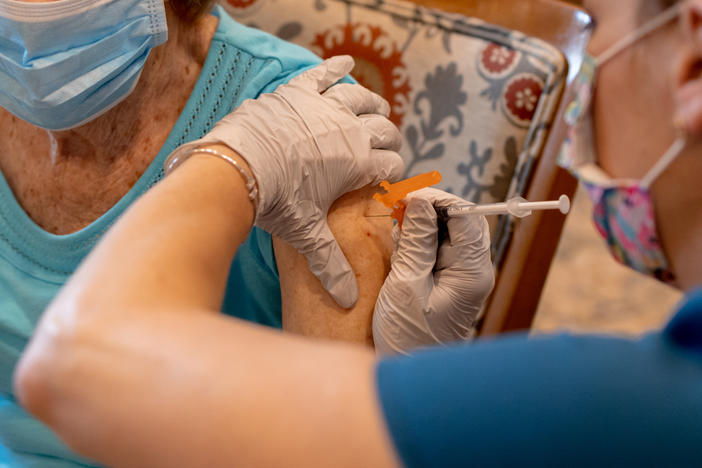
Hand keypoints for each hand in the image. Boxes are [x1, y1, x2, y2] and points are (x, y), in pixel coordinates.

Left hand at [168, 56, 403, 307]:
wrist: (238, 168)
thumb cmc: (275, 202)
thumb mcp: (305, 233)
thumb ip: (330, 264)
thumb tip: (348, 303)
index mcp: (358, 164)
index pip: (391, 165)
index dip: (392, 172)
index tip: (387, 177)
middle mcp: (350, 132)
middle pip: (384, 130)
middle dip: (387, 139)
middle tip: (382, 147)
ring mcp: (326, 107)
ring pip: (362, 98)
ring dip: (372, 104)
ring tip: (375, 109)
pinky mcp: (300, 91)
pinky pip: (325, 72)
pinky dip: (337, 66)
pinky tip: (344, 61)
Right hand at [373, 188, 494, 354]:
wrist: (408, 370)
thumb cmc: (407, 334)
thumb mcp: (406, 284)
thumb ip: (416, 240)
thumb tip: (420, 201)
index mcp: (472, 272)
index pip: (467, 217)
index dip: (438, 199)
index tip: (408, 194)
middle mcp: (474, 270)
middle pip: (462, 221)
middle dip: (431, 207)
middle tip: (398, 204)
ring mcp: (463, 275)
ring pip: (449, 231)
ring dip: (424, 221)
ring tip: (396, 221)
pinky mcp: (449, 280)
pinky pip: (439, 247)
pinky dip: (420, 238)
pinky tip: (400, 240)